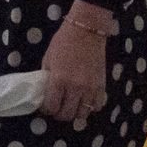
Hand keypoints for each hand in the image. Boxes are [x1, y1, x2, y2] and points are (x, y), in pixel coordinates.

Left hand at [40, 0, 110, 121]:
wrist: (86, 32)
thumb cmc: (63, 42)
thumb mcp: (48, 58)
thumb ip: (46, 77)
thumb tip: (43, 92)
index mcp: (59, 79)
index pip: (52, 106)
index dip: (46, 109)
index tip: (44, 106)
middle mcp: (76, 87)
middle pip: (67, 114)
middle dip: (59, 114)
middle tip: (56, 108)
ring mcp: (91, 88)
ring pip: (83, 114)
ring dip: (74, 113)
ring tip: (70, 105)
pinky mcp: (102, 87)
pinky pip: (97, 106)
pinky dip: (89, 107)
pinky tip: (83, 101)